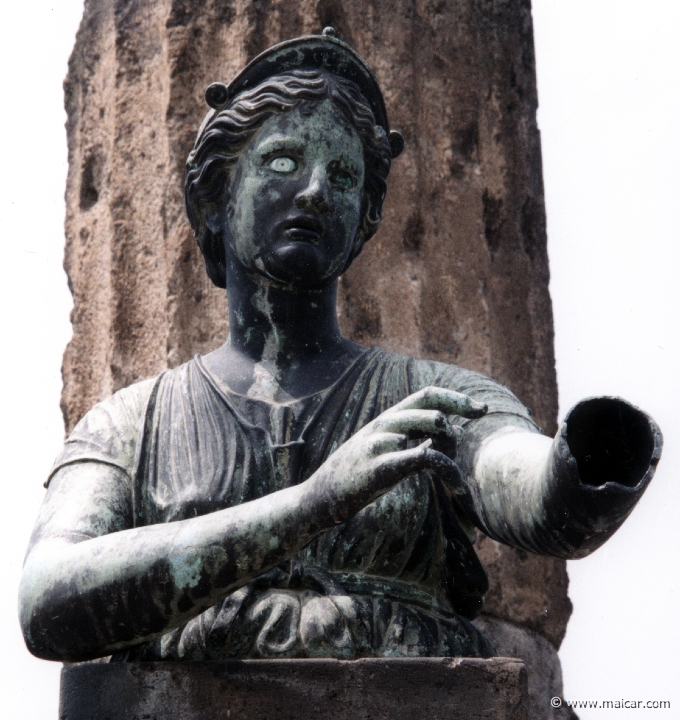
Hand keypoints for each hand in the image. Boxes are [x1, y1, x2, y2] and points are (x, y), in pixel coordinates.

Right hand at [302, 386, 486, 523]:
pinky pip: (425, 457)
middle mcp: (383, 425)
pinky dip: (449, 469)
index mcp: (385, 421)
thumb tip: (447, 433)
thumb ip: (412, 441)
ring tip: (455, 473)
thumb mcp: (383, 454)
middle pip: (432, 403)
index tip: (480, 409)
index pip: (425, 395)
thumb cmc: (353, 480)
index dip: (455, 398)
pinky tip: (456, 487)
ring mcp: (380, 444)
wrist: (316, 500)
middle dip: (462, 407)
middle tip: (482, 419)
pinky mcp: (380, 468)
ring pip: (433, 424)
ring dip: (454, 444)